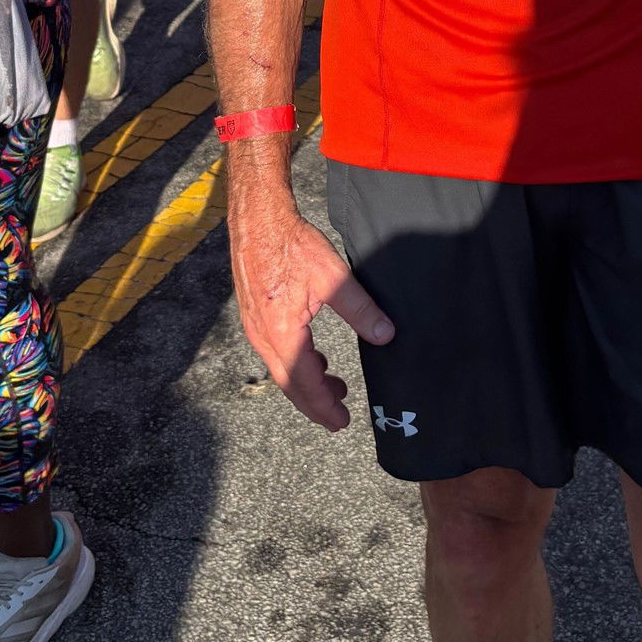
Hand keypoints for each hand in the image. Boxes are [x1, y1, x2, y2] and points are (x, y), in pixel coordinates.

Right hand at [229, 182, 393, 430]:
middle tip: (339, 418)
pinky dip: (297, 364)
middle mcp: (262, 336)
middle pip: (290, 383)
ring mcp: (255, 327)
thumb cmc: (292, 244)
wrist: (258, 219)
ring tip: (335, 388)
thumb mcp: (333, 276)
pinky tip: (316, 359)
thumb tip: (386, 335)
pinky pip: (276, 352)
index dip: (323, 407)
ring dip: (307, 383)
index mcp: (281, 332)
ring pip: (282, 369)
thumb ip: (361, 309)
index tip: (342, 422)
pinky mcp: (255, 315)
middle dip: (315, 404)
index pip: (304, 383)